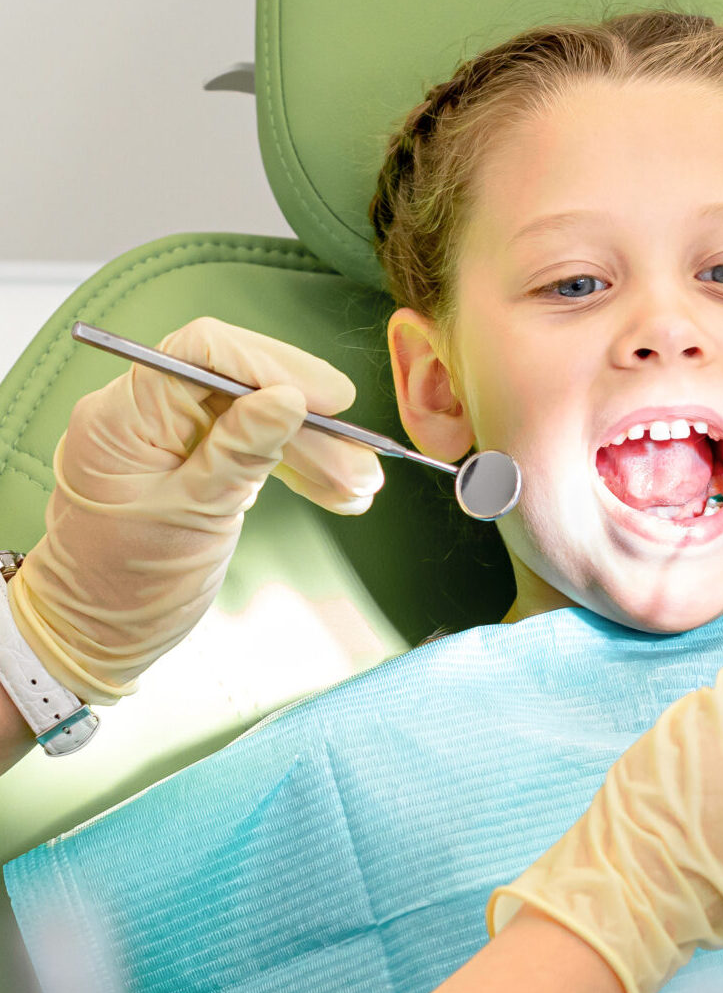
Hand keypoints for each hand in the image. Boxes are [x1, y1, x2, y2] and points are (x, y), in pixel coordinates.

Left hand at [7, 317, 385, 703]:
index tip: (330, 399)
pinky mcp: (193, 461)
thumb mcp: (193, 520)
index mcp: (122, 418)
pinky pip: (251, 446)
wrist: (94, 640)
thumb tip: (288, 398)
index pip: (204, 353)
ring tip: (358, 488)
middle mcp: (142, 415)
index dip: (274, 365)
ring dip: (313, 451)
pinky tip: (335, 490)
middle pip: (240, 384)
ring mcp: (169, 438)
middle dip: (307, 423)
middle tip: (358, 464)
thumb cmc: (122, 589)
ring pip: (256, 417)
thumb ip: (240, 452)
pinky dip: (296, 467)